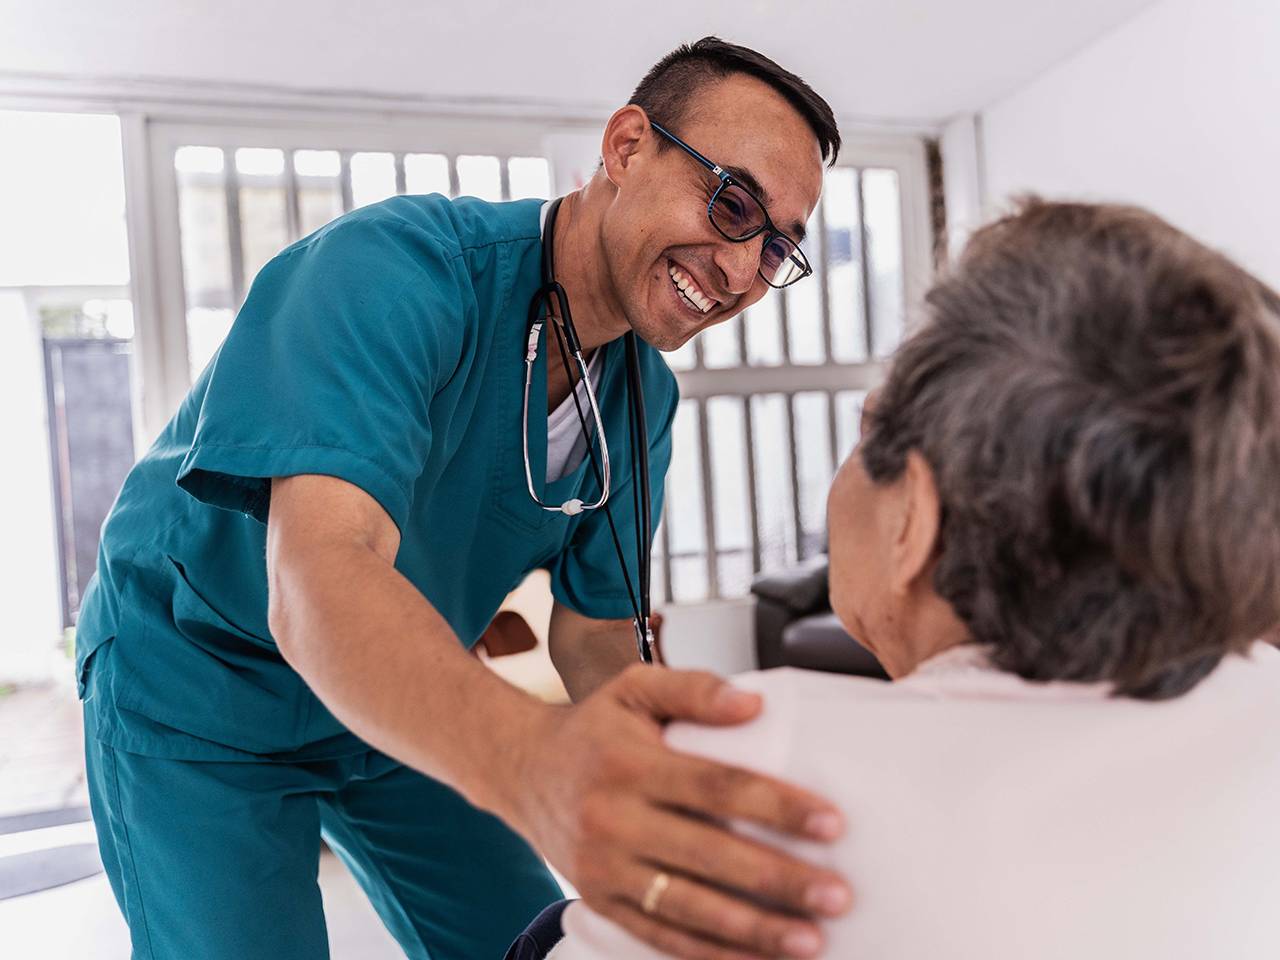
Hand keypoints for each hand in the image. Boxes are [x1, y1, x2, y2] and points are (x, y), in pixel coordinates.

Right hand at [506, 664, 851, 958]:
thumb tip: (754, 704)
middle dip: (778, 879)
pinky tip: (756, 959)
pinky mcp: (600, 903)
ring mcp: (603, 869)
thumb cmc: (593, 729)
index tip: (832, 823)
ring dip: (753, 930)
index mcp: (628, 762)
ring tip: (811, 940)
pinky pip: (661, 936)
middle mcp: (612, 819)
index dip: (776, 807)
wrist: (522, 770)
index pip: (715, 786)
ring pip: (688, 908)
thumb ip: (694, 688)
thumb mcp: (634, 687)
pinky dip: (711, 955)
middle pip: (709, 855)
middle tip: (838, 894)